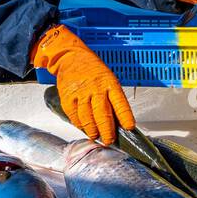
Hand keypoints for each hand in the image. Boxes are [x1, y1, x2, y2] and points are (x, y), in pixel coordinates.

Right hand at [30, 24, 134, 144]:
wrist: (71, 57)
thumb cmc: (93, 70)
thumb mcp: (108, 79)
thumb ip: (113, 99)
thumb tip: (119, 122)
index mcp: (109, 83)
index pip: (120, 103)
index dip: (125, 117)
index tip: (129, 128)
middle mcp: (95, 88)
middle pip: (103, 115)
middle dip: (107, 131)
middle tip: (109, 140)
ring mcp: (80, 93)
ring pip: (88, 118)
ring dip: (93, 131)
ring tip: (96, 136)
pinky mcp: (67, 97)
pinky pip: (74, 116)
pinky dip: (79, 125)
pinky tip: (84, 128)